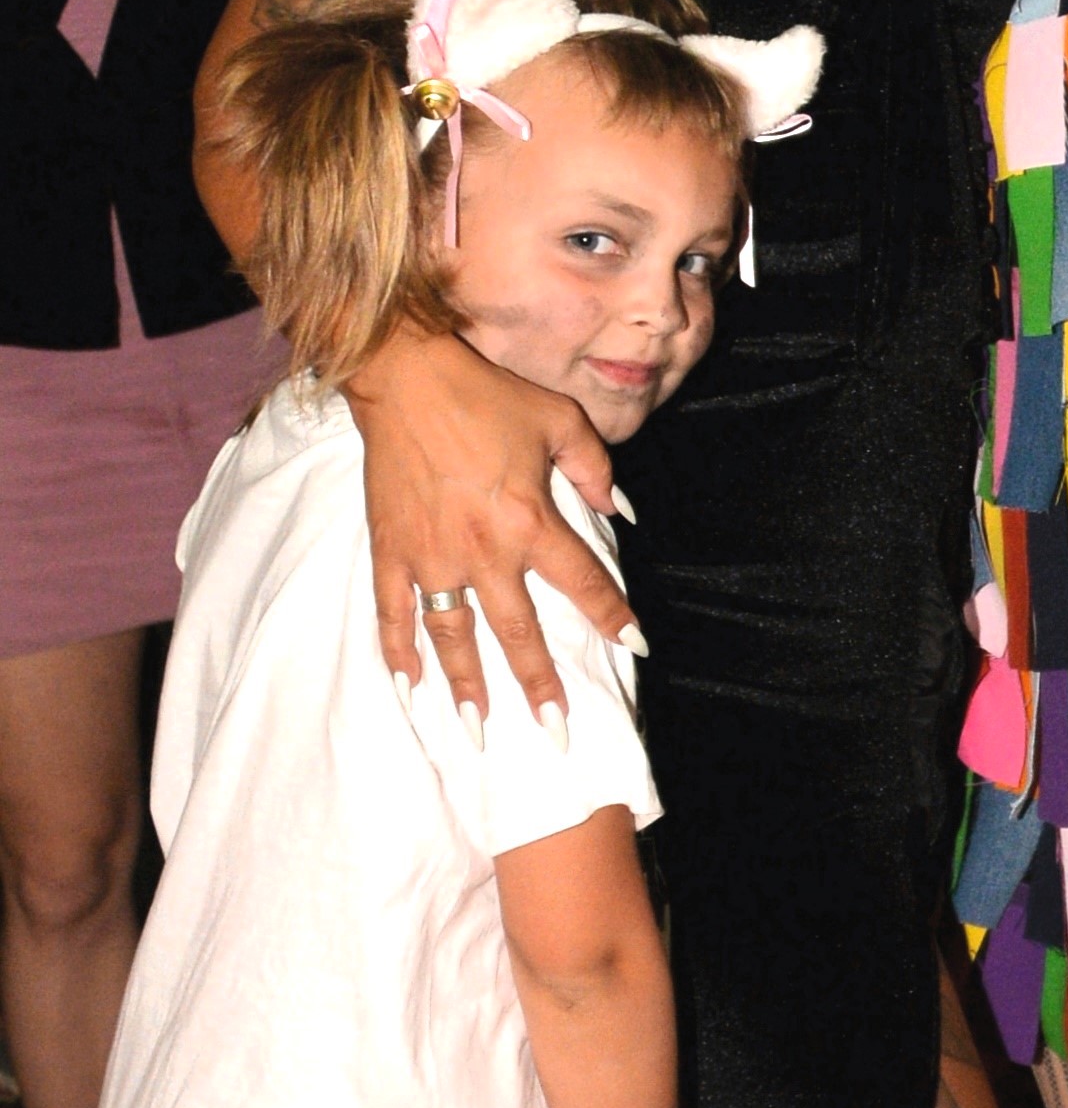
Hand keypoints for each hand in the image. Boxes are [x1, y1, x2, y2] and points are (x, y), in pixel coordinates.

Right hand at [345, 324, 628, 722]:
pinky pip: (394, 612)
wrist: (406, 378)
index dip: (613, 614)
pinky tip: (409, 686)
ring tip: (478, 727)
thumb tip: (622, 513)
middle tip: (555, 729)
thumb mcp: (560, 421)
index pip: (584, 582)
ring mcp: (432, 557)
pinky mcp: (391, 550)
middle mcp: (484, 551)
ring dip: (468, 685)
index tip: (636, 646)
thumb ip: (597, 471)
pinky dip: (398, 652)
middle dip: (540, 684)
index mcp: (531, 521)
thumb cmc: (487, 396)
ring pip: (454, 636)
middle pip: (518, 631)